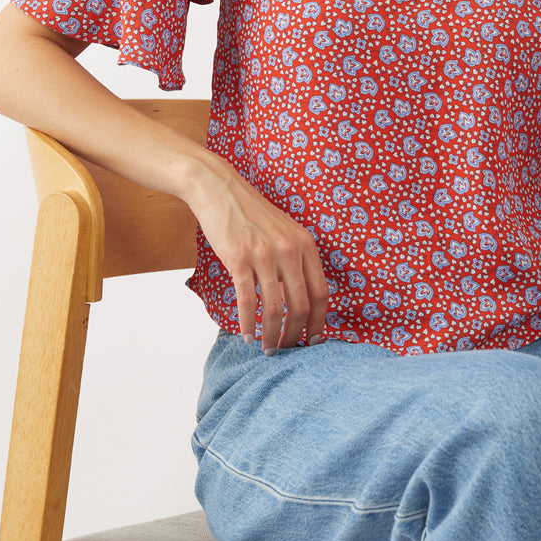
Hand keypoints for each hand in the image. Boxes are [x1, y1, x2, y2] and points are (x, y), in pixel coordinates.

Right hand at [184, 153, 329, 354]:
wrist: (219, 189)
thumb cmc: (250, 214)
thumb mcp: (284, 231)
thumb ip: (296, 260)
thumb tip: (301, 298)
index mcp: (306, 244)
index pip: (321, 293)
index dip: (319, 322)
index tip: (313, 341)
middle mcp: (290, 250)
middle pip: (301, 306)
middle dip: (296, 335)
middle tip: (288, 351)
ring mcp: (265, 255)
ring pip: (276, 308)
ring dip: (273, 336)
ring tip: (268, 351)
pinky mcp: (239, 259)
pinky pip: (248, 301)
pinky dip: (248, 324)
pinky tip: (246, 336)